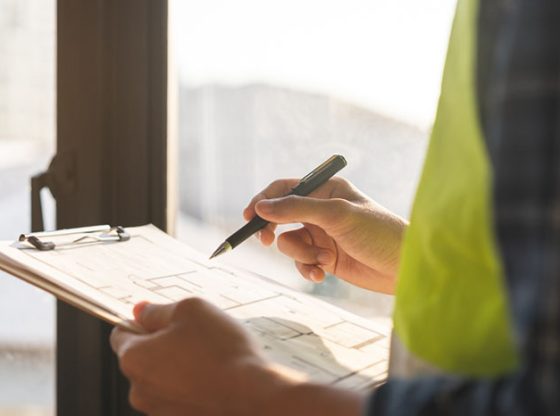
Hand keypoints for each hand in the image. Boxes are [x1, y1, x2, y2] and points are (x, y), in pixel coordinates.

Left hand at [110, 299, 363, 415]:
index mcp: (133, 358)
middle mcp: (139, 389)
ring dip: (179, 361)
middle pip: (143, 355)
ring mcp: (159, 408)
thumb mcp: (189, 310)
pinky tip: (214, 372)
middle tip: (194, 332)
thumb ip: (158, 309)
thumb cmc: (220, 351)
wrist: (251, 395)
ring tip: (210, 353)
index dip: (142, 319)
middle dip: (163, 341)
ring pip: (163, 374)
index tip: (163, 316)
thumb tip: (141, 310)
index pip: (121, 332)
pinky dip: (191, 380)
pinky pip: (179, 390)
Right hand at [244, 177, 406, 293]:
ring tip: (319, 260)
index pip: (285, 189)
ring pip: (289, 243)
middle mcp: (321, 210)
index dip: (264, 201)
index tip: (249, 217)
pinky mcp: (325, 257)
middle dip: (273, 230)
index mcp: (326, 190)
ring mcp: (322, 234)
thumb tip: (261, 207)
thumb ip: (297, 208)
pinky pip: (301, 261)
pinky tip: (322, 274)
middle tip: (264, 241)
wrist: (404, 267)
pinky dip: (307, 269)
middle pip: (281, 216)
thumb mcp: (337, 215)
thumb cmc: (378, 232)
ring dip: (299, 254)